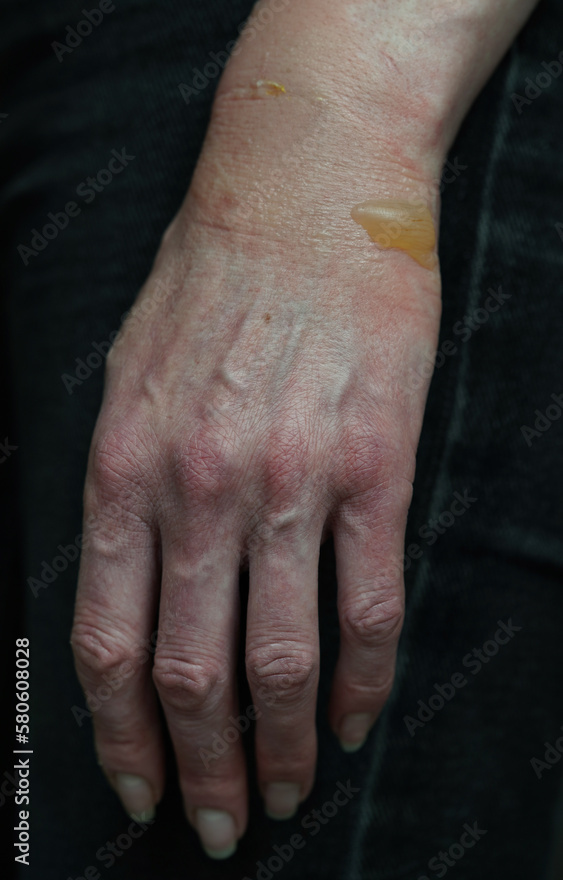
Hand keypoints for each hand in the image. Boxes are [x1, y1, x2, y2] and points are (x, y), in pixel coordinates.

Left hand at [70, 66, 441, 857]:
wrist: (304, 185)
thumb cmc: (210, 277)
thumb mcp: (124, 372)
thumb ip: (122, 486)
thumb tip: (130, 588)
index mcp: (124, 465)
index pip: (106, 641)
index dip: (121, 736)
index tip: (138, 787)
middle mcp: (199, 485)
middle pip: (192, 672)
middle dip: (201, 770)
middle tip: (218, 823)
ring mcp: (291, 478)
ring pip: (281, 656)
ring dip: (279, 747)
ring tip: (284, 792)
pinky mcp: (374, 465)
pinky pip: (368, 605)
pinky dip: (360, 680)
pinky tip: (351, 717)